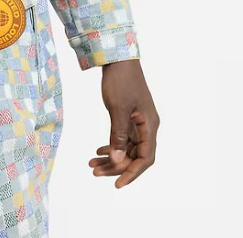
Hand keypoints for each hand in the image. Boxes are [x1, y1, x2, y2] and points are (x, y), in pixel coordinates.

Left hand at [89, 58, 158, 188]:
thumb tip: (117, 161)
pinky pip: (122, 138)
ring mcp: (138, 122)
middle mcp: (147, 126)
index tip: (117, 184)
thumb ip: (118, 135)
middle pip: (134, 156)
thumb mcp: (118, 109)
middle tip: (94, 171)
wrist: (118, 58)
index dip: (133, 173)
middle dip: (116, 167)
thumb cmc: (121, 81)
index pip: (145, 159)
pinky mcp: (129, 117)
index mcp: (149, 125)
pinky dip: (111, 145)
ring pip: (126, 148)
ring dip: (111, 158)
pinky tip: (99, 150)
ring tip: (92, 164)